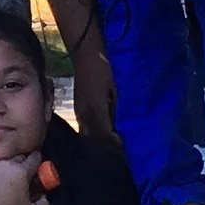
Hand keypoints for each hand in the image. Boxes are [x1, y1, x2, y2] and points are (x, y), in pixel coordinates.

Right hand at [72, 29, 118, 144]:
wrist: (85, 53)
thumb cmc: (104, 69)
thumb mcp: (115, 90)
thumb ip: (116, 110)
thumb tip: (121, 127)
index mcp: (96, 110)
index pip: (105, 136)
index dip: (116, 144)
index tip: (126, 148)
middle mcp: (85, 114)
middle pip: (94, 139)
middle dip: (106, 147)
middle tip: (119, 150)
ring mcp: (79, 111)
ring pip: (87, 134)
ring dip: (98, 141)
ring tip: (111, 145)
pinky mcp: (77, 107)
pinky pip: (84, 126)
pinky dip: (93, 132)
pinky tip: (102, 132)